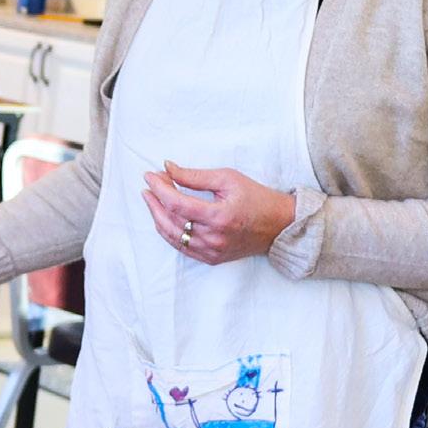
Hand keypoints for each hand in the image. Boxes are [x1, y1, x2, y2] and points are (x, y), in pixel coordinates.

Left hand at [142, 161, 294, 265]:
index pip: (177, 203)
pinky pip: (181, 247)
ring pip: (172, 236)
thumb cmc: (257, 198)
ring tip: (152, 199)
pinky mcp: (212, 258)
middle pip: (170, 221)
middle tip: (149, 186)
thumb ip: (194, 176)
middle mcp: (213, 238)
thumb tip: (168, 168)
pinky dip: (169, 232)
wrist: (279, 225)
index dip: (159, 188)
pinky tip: (163, 218)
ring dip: (157, 217)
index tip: (150, 175)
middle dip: (154, 201)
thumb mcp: (227, 179)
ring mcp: (211, 251)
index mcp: (218, 216)